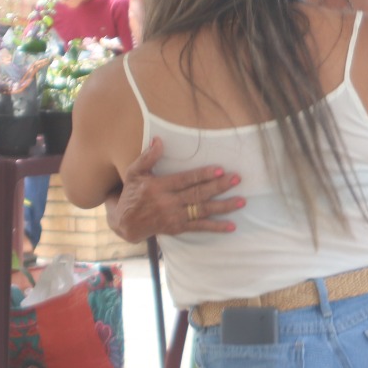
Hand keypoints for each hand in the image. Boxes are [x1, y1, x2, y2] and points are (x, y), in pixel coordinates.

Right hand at [108, 137, 243, 240]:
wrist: (126, 223)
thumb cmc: (132, 193)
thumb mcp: (134, 172)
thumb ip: (148, 157)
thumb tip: (159, 140)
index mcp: (159, 187)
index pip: (185, 180)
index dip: (203, 174)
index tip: (220, 169)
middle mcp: (168, 202)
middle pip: (198, 194)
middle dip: (219, 187)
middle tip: (237, 179)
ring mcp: (175, 216)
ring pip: (202, 211)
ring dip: (224, 206)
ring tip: (242, 201)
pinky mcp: (178, 227)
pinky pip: (200, 227)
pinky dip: (216, 227)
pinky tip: (232, 226)